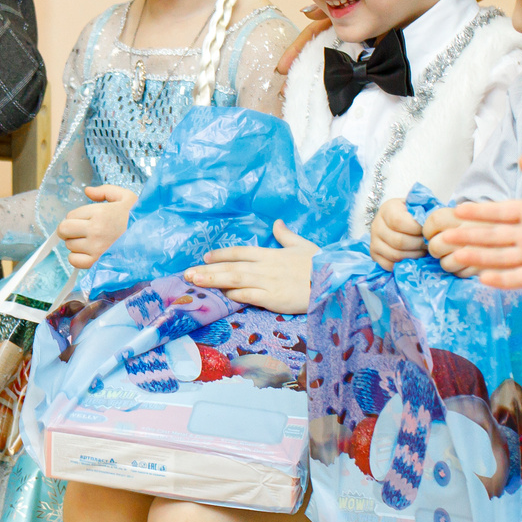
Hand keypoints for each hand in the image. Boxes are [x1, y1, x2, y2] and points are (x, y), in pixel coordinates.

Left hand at [59, 185, 136, 268]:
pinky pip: (74, 260)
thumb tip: (87, 191)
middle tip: (78, 230)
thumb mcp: (126, 197)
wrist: (153, 240)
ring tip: (90, 241)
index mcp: (100, 212)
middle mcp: (95, 230)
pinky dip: (76, 257)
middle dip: (68, 229)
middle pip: (64, 230)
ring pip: (69, 245)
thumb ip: (105, 191)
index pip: (70, 215)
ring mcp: (95, 248)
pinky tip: (87, 252)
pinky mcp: (97, 262)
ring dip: (75, 243)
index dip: (75, 217)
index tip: (84, 220)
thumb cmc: (139, 218)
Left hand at [187, 222, 317, 313]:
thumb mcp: (303, 245)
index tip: (205, 257)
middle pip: (231, 266)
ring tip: (194, 281)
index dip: (221, 254)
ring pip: (234, 279)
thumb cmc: (321, 264)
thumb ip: (286, 235)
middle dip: (208, 270)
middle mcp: (265, 266)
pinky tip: (221, 296)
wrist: (334, 280)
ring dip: (213, 280)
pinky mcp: (273, 298)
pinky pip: (249, 296)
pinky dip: (234, 295)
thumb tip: (277, 222)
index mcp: (271, 253)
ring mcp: (267, 282)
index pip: (240, 252)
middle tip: (187, 273)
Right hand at [370, 199, 426, 267]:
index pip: (398, 222)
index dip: (416, 229)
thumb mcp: (418, 205)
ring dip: (413, 255)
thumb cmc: (413, 213)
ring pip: (395, 255)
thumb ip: (424, 211)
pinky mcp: (374, 254)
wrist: (399, 218)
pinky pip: (388, 265)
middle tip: (428, 243)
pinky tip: (412, 257)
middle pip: (398, 241)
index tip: (427, 230)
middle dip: (418, 244)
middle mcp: (377, 224)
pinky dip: (403, 264)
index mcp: (388, 209)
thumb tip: (430, 221)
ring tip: (422, 250)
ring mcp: (374, 241)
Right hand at [432, 157, 521, 289]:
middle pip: (492, 236)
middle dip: (467, 236)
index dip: (478, 211)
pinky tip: (483, 278)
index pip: (499, 211)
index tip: (456, 209)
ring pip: (499, 256)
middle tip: (443, 237)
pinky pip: (518, 276)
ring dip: (477, 257)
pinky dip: (501, 278)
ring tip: (455, 256)